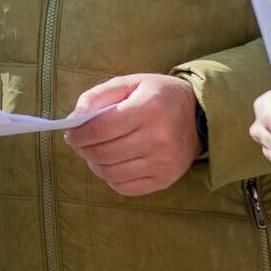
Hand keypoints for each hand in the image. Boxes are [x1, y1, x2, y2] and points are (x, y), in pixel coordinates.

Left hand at [63, 73, 201, 195]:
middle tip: (79, 142)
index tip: (71, 133)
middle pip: (103, 154)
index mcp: (148, 110)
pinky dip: (110, 178)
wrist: (199, 115)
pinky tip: (111, 165)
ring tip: (94, 152)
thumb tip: (73, 119)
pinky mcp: (165, 180)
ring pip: (111, 173)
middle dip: (83, 149)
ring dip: (94, 164)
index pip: (100, 130)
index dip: (78, 134)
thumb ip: (98, 96)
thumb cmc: (159, 95)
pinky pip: (125, 187)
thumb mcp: (131, 83)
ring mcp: (162, 163)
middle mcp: (157, 139)